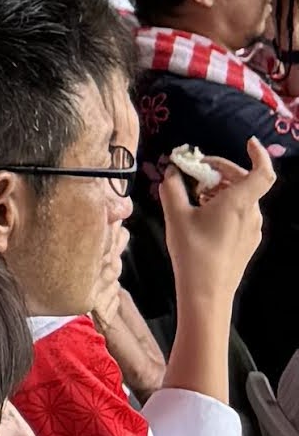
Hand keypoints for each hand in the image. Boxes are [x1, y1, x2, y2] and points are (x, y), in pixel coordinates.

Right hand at [162, 140, 273, 303]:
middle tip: (196, 170)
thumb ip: (172, 187)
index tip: (247, 142)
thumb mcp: (175, 215)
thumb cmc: (192, 252)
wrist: (206, 293)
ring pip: (242, 197)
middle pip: (245, 181)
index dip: (258, 154)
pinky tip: (202, 213)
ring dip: (221, 188)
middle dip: (221, 170)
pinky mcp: (247, 242)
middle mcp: (252, 214)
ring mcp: (252, 230)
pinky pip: (240, 213)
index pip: (263, 172)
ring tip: (194, 194)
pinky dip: (224, 204)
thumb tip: (172, 173)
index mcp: (239, 202)